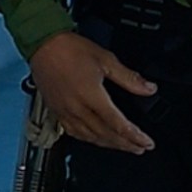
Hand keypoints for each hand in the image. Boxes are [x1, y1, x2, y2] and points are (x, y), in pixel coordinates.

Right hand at [29, 31, 157, 152]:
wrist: (43, 43)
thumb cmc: (70, 48)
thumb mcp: (106, 59)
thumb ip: (128, 77)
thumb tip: (148, 88)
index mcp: (91, 95)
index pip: (117, 123)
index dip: (134, 136)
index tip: (146, 143)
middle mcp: (77, 108)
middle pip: (105, 134)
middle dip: (125, 144)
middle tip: (139, 148)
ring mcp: (65, 112)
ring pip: (89, 137)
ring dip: (108, 144)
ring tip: (122, 146)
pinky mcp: (56, 111)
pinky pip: (73, 133)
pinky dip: (88, 139)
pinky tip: (95, 139)